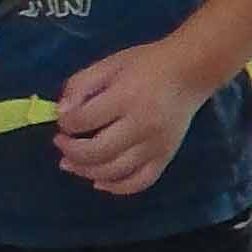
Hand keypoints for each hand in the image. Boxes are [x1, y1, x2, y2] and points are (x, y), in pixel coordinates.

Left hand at [47, 37, 204, 197]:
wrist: (191, 71)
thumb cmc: (147, 64)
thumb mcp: (109, 64)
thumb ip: (80, 84)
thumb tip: (61, 113)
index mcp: (126, 97)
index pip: (84, 119)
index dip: (66, 123)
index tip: (63, 120)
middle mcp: (142, 125)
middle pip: (97, 152)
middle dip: (71, 151)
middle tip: (61, 143)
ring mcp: (156, 145)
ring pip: (114, 171)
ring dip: (85, 171)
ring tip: (70, 163)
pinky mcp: (166, 156)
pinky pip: (139, 182)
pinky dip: (116, 187)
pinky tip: (98, 181)